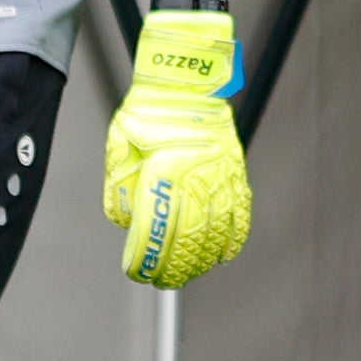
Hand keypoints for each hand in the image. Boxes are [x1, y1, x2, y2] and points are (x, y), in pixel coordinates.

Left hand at [102, 7, 251, 286]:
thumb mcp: (120, 142)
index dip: (148, 257)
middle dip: (176, 266)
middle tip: (163, 281)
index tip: (139, 272)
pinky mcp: (235, 171)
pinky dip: (234, 237)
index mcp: (168, 168)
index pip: (158, 228)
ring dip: (203, 258)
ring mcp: (222, 175)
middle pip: (190, 236)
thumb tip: (126, 220)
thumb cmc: (149, 108)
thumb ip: (120, 184)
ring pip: (217, 230)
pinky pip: (240, 211)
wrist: (184, 79)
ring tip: (189, 274)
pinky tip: (224, 255)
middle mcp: (199, 175)